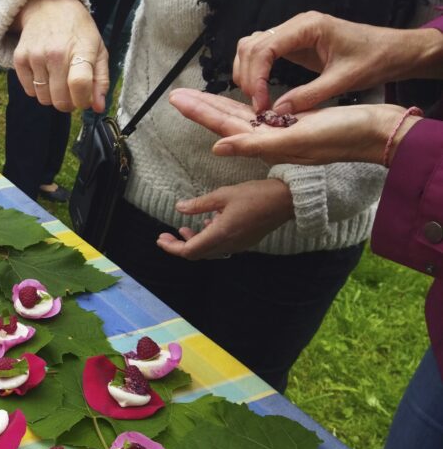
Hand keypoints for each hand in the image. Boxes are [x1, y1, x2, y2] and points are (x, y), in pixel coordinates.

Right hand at [12, 0, 109, 112]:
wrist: (49, 6)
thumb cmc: (78, 31)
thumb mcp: (98, 49)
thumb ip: (101, 80)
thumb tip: (98, 108)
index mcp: (81, 49)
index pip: (79, 85)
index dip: (83, 100)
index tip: (84, 99)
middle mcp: (56, 53)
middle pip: (60, 99)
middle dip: (69, 103)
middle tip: (71, 91)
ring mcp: (35, 56)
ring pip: (44, 99)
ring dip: (53, 97)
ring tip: (58, 81)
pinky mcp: (20, 59)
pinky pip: (29, 91)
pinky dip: (38, 89)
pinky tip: (45, 75)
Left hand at [154, 178, 294, 260]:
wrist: (288, 200)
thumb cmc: (256, 194)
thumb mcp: (223, 195)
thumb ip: (200, 204)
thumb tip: (179, 208)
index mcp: (221, 234)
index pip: (189, 251)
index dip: (172, 247)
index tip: (160, 239)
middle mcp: (229, 244)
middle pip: (197, 254)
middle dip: (179, 246)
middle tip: (166, 236)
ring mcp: (238, 245)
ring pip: (209, 251)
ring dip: (194, 242)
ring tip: (184, 228)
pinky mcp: (246, 241)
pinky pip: (221, 246)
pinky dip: (208, 239)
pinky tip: (207, 223)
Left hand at [169, 88, 417, 165]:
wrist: (377, 134)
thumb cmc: (341, 136)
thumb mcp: (296, 140)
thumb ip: (255, 143)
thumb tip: (217, 147)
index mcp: (264, 142)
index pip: (223, 125)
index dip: (199, 112)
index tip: (175, 99)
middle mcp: (269, 138)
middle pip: (226, 120)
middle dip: (200, 107)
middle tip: (175, 95)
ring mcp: (282, 131)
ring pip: (241, 116)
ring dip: (217, 106)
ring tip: (195, 96)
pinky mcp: (296, 123)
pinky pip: (262, 114)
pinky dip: (245, 106)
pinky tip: (236, 102)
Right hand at [233, 11, 442, 112]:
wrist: (393, 50)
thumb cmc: (375, 59)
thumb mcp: (344, 80)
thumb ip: (310, 95)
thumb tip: (277, 112)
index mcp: (308, 27)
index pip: (265, 48)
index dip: (256, 77)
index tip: (260, 104)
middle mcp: (296, 25)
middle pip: (251, 45)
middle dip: (246, 76)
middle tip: (256, 106)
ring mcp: (293, 33)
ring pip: (251, 47)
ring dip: (247, 73)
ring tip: (256, 99)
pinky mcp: (293, 43)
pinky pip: (263, 53)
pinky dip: (255, 71)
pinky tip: (261, 90)